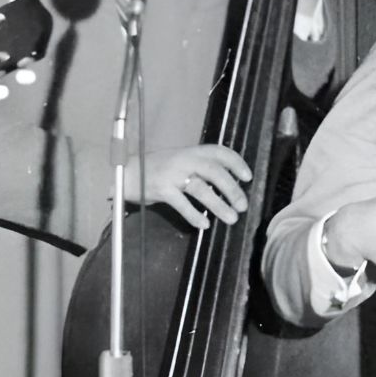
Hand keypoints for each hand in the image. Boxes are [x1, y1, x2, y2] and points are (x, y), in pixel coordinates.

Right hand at [125, 144, 251, 228]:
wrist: (126, 173)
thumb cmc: (157, 169)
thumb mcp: (180, 162)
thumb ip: (200, 168)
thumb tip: (228, 185)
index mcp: (191, 151)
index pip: (219, 152)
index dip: (236, 163)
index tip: (248, 177)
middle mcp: (184, 159)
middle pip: (214, 171)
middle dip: (232, 188)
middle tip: (243, 205)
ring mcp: (172, 174)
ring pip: (201, 188)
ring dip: (218, 204)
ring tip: (231, 218)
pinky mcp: (161, 188)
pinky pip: (182, 204)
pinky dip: (194, 215)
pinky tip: (204, 225)